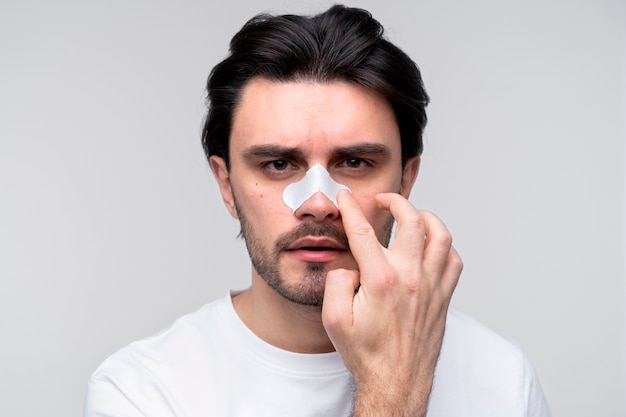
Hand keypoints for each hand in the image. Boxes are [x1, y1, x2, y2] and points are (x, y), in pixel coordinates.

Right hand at [322, 190, 461, 416]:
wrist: (396, 382)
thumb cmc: (367, 354)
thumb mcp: (334, 319)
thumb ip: (336, 282)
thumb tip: (349, 264)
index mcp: (380, 280)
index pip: (364, 232)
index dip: (352, 208)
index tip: (346, 197)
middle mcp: (410, 277)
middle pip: (411, 220)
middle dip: (395, 201)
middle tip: (383, 200)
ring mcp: (431, 286)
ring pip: (440, 235)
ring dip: (426, 217)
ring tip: (412, 214)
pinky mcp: (443, 297)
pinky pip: (453, 260)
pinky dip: (444, 245)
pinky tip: (431, 246)